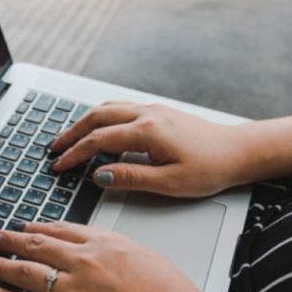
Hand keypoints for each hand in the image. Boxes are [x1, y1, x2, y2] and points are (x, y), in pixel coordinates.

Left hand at [0, 221, 213, 291]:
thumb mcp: (142, 255)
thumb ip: (112, 248)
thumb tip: (93, 248)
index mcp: (103, 243)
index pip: (58, 229)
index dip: (34, 227)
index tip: (21, 227)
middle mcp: (84, 262)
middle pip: (34, 245)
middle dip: (8, 240)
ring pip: (24, 273)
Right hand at [50, 102, 251, 196]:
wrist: (238, 151)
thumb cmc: (210, 168)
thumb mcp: (169, 182)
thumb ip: (130, 178)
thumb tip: (99, 176)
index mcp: (147, 131)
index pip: (98, 140)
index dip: (74, 154)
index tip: (58, 166)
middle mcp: (147, 114)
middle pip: (96, 117)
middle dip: (71, 133)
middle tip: (53, 149)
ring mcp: (152, 109)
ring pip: (107, 109)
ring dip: (84, 122)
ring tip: (68, 139)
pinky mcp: (158, 112)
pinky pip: (120, 109)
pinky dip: (101, 117)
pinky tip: (98, 129)